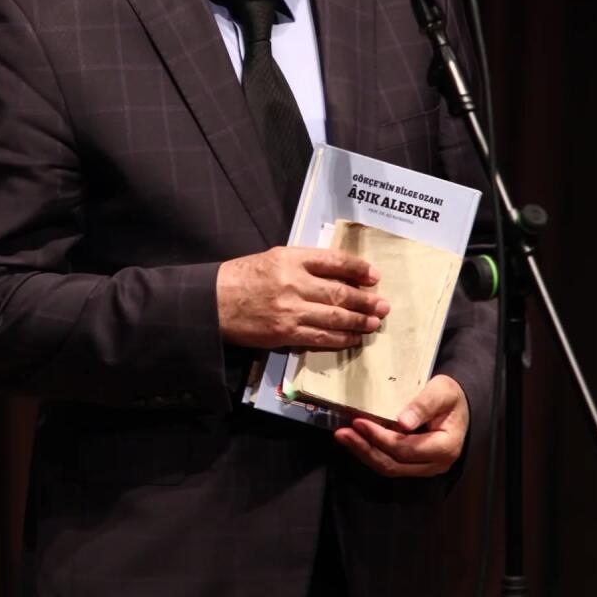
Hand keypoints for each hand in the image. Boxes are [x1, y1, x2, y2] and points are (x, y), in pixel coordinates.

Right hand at [217, 247, 389, 349]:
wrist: (212, 302)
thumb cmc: (242, 278)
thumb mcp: (272, 258)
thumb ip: (303, 264)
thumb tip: (338, 274)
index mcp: (291, 258)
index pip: (334, 261)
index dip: (358, 268)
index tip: (374, 275)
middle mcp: (294, 282)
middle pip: (340, 292)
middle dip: (366, 300)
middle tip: (384, 305)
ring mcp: (290, 310)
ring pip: (335, 317)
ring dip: (359, 321)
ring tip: (375, 322)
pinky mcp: (285, 333)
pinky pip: (321, 337)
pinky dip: (341, 338)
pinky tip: (354, 338)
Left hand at [334, 374, 468, 477]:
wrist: (456, 405)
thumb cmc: (449, 396)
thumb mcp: (441, 391)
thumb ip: (424, 405)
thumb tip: (403, 423)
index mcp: (445, 447)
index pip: (406, 449)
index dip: (380, 438)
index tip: (359, 422)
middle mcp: (436, 464)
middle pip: (394, 464)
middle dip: (366, 449)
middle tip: (342, 433)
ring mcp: (425, 467)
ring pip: (389, 468)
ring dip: (364, 453)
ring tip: (343, 437)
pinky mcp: (414, 465)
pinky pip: (390, 464)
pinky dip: (371, 452)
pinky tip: (356, 440)